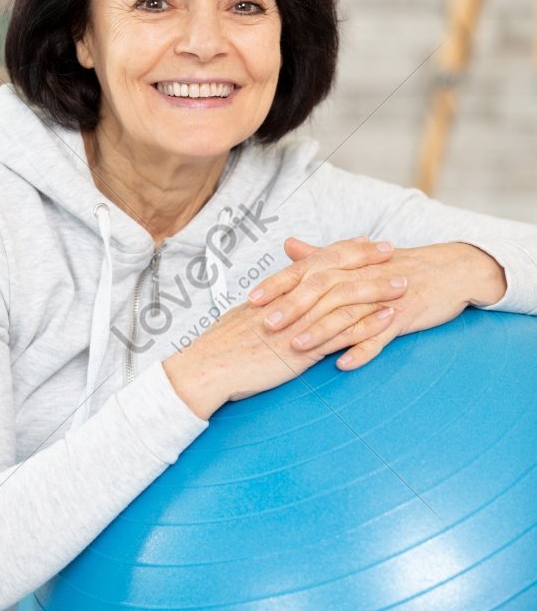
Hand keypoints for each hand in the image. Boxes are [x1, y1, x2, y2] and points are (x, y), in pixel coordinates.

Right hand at [163, 236, 399, 417]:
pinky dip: (368, 324)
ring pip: (344, 299)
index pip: (318, 261)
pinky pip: (342, 333)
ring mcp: (299, 323)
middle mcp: (291, 300)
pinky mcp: (303, 349)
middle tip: (393, 251)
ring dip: (376, 290)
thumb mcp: (247, 317)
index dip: (345, 250)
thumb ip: (270, 304)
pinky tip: (388, 318)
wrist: (207, 368)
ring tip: (403, 284)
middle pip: (336, 272)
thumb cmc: (223, 347)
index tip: (368, 242)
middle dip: (367, 261)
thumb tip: (282, 296)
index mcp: (279, 291)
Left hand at [247, 237, 506, 370]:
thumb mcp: (359, 260)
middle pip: (322, 289)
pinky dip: (364, 349)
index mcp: (348, 264)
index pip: (307, 271)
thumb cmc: (398, 268)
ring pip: (348, 313)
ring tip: (295, 348)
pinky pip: (382, 335)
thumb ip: (321, 255)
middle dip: (293, 307)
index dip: (279, 284)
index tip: (251, 299)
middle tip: (265, 325)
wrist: (450, 272)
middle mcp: (362, 277)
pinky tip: (344, 364)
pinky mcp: (405, 315)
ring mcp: (384, 297)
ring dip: (321, 331)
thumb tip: (288, 245)